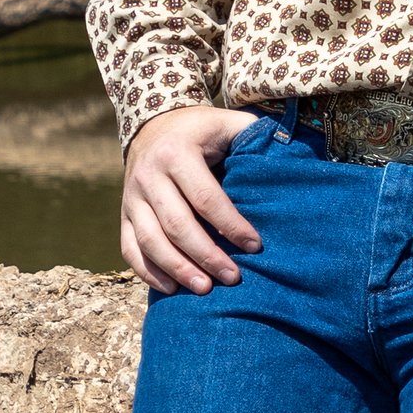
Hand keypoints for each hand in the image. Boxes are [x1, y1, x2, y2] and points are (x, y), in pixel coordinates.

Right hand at [121, 105, 259, 294]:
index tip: (255, 246)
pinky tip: (172, 289)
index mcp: (177, 152)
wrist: (153, 126)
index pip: (205, 197)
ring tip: (205, 289)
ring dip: (178, 269)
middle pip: (177, 224)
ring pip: (150, 240)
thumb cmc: (202, 130)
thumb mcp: (227, 123)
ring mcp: (132, 196)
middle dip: (206, 255)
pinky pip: (130, 248)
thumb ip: (254, 135)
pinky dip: (148, 272)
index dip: (231, 225)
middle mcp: (149, 175)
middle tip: (233, 278)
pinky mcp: (123, 213)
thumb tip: (289, 156)